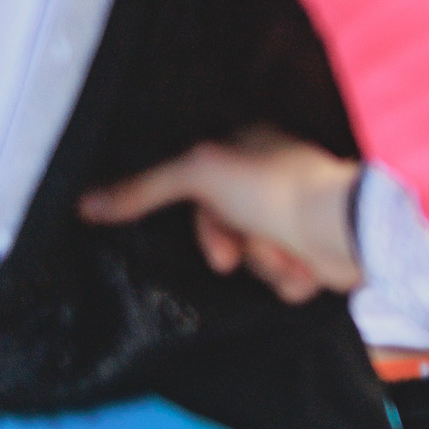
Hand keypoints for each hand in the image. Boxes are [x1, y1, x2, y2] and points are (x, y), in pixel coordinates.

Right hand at [79, 129, 362, 301]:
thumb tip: (85, 204)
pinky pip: (285, 278)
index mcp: (251, 150)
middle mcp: (273, 182)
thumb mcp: (200, 174)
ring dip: (268, 265)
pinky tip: (308, 268)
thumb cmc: (275, 192)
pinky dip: (294, 277)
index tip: (212, 244)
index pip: (201, 192)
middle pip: (226, 232)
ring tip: (289, 256)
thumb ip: (144, 189)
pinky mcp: (314, 253)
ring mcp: (295, 219)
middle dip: (237, 250)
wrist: (343, 233)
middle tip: (239, 256)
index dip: (203, 225)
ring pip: (254, 259)